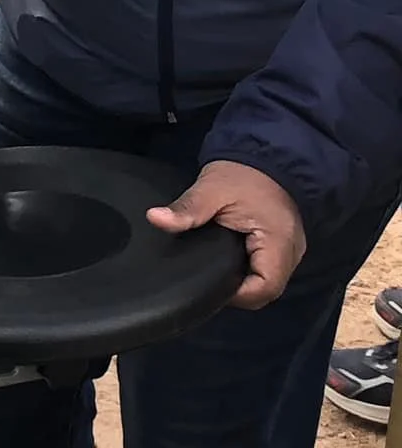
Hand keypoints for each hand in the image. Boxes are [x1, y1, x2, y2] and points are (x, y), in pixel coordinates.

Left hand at [147, 160, 306, 309]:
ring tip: (214, 271)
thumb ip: (187, 209)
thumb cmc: (241, 173)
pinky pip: (267, 269)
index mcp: (279, 241)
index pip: (265, 288)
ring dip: (244, 281)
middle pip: (267, 290)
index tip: (208, 284)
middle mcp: (292, 251)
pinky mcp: (282, 245)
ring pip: (268, 281)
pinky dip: (249, 271)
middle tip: (206, 279)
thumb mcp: (211, 189)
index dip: (237, 295)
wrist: (262, 153)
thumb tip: (155, 218)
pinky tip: (227, 262)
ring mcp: (290, 249)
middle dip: (238, 291)